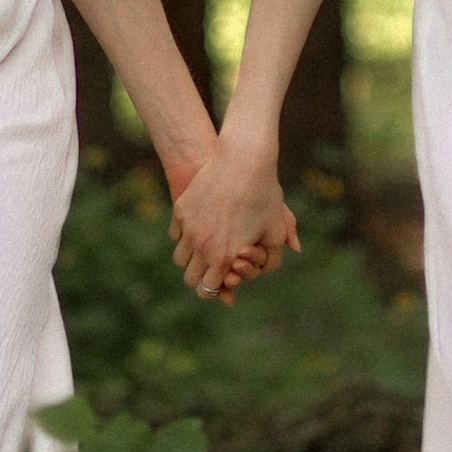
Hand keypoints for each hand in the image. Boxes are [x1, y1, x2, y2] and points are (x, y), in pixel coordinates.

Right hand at [170, 137, 300, 304]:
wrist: (243, 161)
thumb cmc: (264, 196)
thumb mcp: (275, 231)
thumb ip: (272, 259)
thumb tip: (263, 270)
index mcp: (223, 257)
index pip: (207, 290)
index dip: (214, 290)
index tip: (221, 282)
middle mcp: (201, 246)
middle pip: (190, 278)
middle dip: (202, 277)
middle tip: (213, 268)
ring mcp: (188, 228)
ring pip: (180, 258)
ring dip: (192, 258)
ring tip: (206, 249)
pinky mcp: (181, 210)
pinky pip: (176, 234)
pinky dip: (185, 237)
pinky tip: (199, 228)